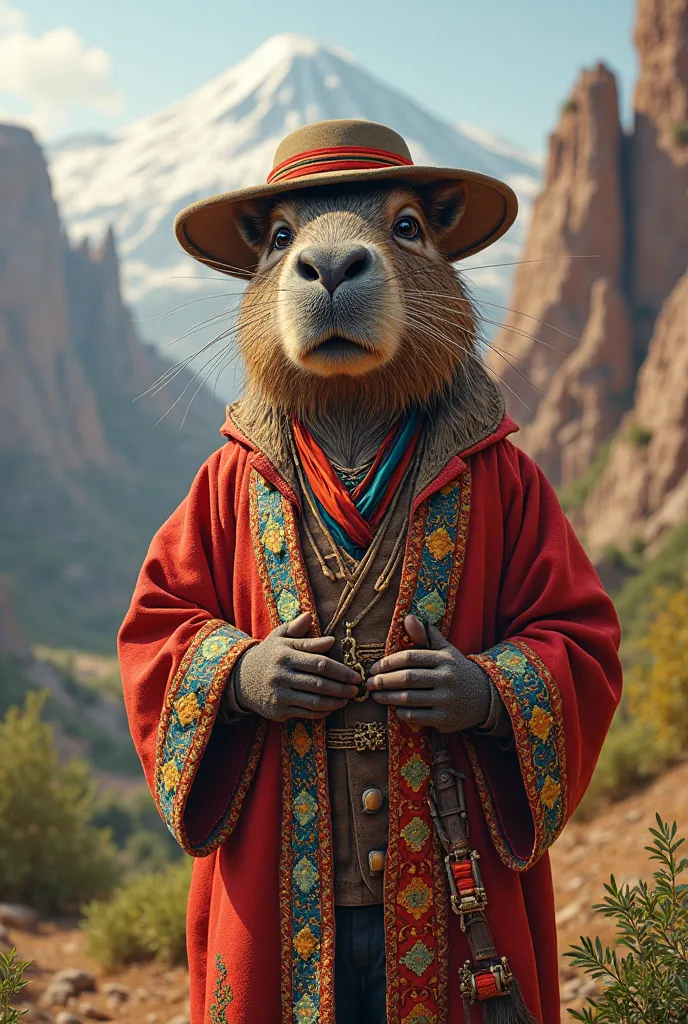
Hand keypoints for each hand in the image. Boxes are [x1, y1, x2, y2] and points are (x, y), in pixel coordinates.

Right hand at [234, 612, 359, 721]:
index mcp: (285, 654)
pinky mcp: (278, 711)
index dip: (341, 670)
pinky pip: (306, 713)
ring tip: (347, 699)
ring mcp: (279, 694)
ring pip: (314, 701)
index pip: (319, 663)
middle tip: (356, 689)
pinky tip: (332, 707)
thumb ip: (299, 631)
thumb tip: (316, 622)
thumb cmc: (268, 655)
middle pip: (319, 683)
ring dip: (335, 701)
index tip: (355, 675)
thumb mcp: (280, 638)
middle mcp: (281, 674)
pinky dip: (322, 712)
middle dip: (342, 687)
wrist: (241, 679)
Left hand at [366, 615, 490, 731]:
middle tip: (369, 683)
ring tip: (376, 696)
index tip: (374, 668)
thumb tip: (408, 617)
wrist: (485, 697)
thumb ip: (425, 635)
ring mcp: (447, 699)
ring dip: (388, 698)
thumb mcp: (445, 651)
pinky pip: (417, 716)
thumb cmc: (456, 671)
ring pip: (409, 698)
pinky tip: (394, 709)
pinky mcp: (446, 719)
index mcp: (444, 659)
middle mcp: (447, 678)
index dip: (389, 662)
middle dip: (384, 681)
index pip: (410, 657)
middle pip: (407, 678)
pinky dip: (402, 712)